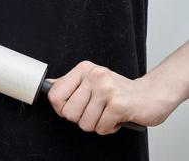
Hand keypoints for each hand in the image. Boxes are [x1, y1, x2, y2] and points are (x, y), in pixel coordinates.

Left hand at [48, 61, 181, 134]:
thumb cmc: (118, 90)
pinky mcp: (119, 103)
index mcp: (84, 69)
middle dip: (82, 118)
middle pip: (68, 113)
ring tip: (107, 112)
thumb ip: (69, 85)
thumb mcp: (91, 81)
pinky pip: (101, 128)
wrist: (150, 94)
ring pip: (84, 123)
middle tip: (96, 110)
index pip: (55, 95)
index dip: (62, 108)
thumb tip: (47, 86)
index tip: (73, 107)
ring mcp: (106, 88)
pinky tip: (116, 116)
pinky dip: (109, 128)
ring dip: (97, 123)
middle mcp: (94, 75)